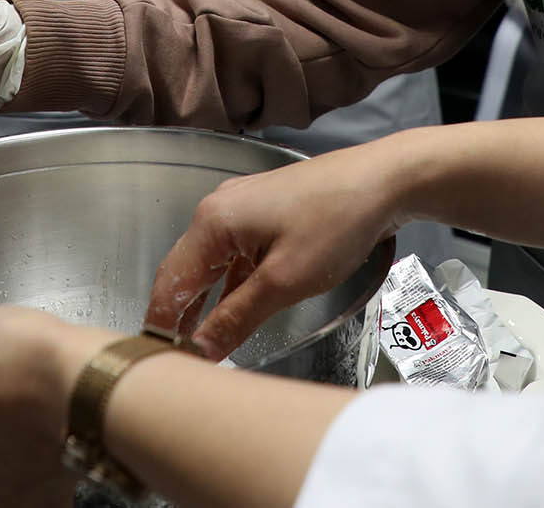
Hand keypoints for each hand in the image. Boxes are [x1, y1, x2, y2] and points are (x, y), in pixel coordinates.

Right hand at [145, 142, 406, 360]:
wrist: (383, 180)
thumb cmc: (337, 220)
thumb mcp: (284, 281)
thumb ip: (235, 318)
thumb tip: (201, 350)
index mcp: (213, 221)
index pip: (171, 283)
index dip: (162, 325)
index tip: (160, 362)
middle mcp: (219, 209)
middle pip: (184, 271)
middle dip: (177, 316)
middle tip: (175, 360)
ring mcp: (242, 208)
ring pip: (210, 264)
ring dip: (203, 302)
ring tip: (198, 344)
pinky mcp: (265, 212)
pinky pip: (234, 254)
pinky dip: (228, 285)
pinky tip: (231, 310)